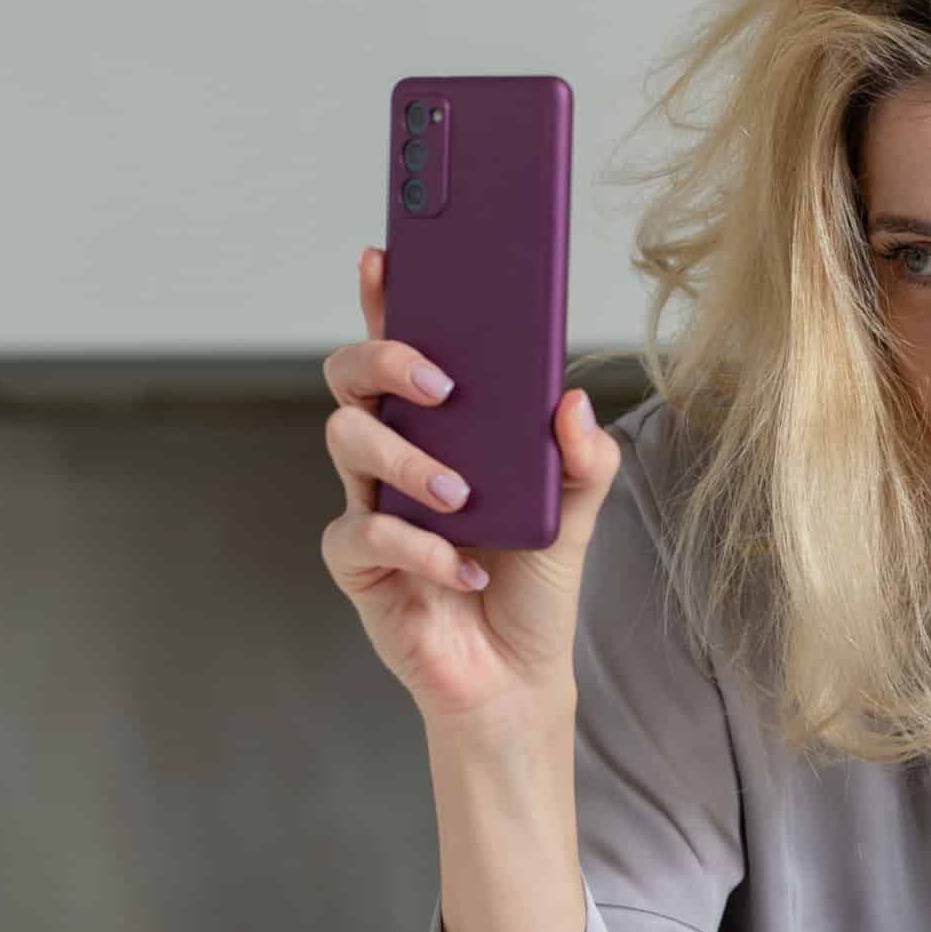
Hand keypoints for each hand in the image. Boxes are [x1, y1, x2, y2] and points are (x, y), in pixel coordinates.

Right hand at [319, 246, 622, 721]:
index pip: (403, 351)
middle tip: (440, 383)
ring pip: (348, 441)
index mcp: (441, 429)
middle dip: (384, 359)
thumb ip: (582, 454)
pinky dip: (419, 550)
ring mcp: (369, 503)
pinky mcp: (359, 563)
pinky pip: (363, 534)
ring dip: (410, 460)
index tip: (386, 259)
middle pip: (351, 378)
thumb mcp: (577, 508)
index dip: (386, 300)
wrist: (516, 672)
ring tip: (463, 497)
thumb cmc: (532, 579)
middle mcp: (395, 454)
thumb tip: (571, 399)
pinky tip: (465, 571)